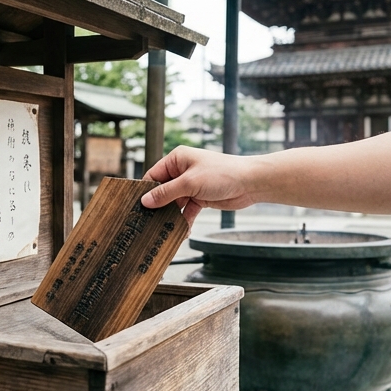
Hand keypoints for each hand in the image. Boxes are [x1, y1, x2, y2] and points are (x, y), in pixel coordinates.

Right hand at [139, 147, 259, 224]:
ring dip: (172, 215)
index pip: (154, 176)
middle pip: (163, 191)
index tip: (139, 206)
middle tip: (149, 220)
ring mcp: (191, 185)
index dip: (146, 191)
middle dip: (159, 205)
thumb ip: (166, 193)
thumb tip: (146, 201)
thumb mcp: (190, 183)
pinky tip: (182, 230)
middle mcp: (182, 171)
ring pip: (174, 203)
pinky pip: (187, 211)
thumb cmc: (223, 173)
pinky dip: (184, 220)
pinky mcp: (200, 198)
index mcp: (177, 159)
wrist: (251, 183)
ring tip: (164, 227)